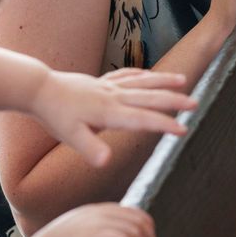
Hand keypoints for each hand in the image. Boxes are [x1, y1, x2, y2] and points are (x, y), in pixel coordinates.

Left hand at [28, 68, 196, 167]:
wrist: (39, 88)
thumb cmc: (55, 115)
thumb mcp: (70, 136)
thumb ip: (90, 148)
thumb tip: (105, 161)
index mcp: (109, 112)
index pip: (143, 119)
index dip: (164, 125)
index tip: (183, 130)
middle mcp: (113, 96)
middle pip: (150, 97)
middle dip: (174, 101)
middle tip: (196, 104)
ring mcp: (108, 86)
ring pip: (142, 81)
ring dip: (164, 81)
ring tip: (184, 81)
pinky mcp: (101, 82)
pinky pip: (128, 76)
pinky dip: (143, 75)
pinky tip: (149, 75)